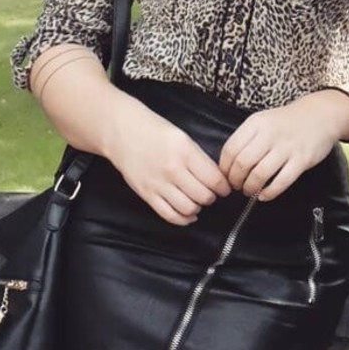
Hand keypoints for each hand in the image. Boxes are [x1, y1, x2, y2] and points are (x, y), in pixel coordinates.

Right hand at [105, 102, 231, 225]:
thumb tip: (217, 179)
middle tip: (211, 193)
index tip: (225, 188)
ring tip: (197, 200)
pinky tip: (188, 214)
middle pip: (204, 196)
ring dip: (198, 207)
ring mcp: (158, 183)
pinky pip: (169, 215)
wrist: (123, 132)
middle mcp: (172, 169)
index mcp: (185, 152)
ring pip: (189, 208)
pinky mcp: (147, 194)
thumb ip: (199, 159)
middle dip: (212, 197)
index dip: (224, 187)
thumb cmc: (154, 131)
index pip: (214, 179)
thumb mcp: (183, 137)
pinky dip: (183, 219)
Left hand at [219, 93, 348, 200]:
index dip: (225, 167)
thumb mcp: (262, 121)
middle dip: (235, 180)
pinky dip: (269, 192)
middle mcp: (269, 134)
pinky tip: (264, 195)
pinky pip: (281, 181)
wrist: (320, 115)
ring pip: (260, 174)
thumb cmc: (286, 122)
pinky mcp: (302, 160)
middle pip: (243, 163)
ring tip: (249, 191)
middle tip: (236, 186)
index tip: (225, 176)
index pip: (231, 149)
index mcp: (256, 123)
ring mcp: (287, 147)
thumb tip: (228, 164)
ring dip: (250, 188)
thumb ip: (246, 139)